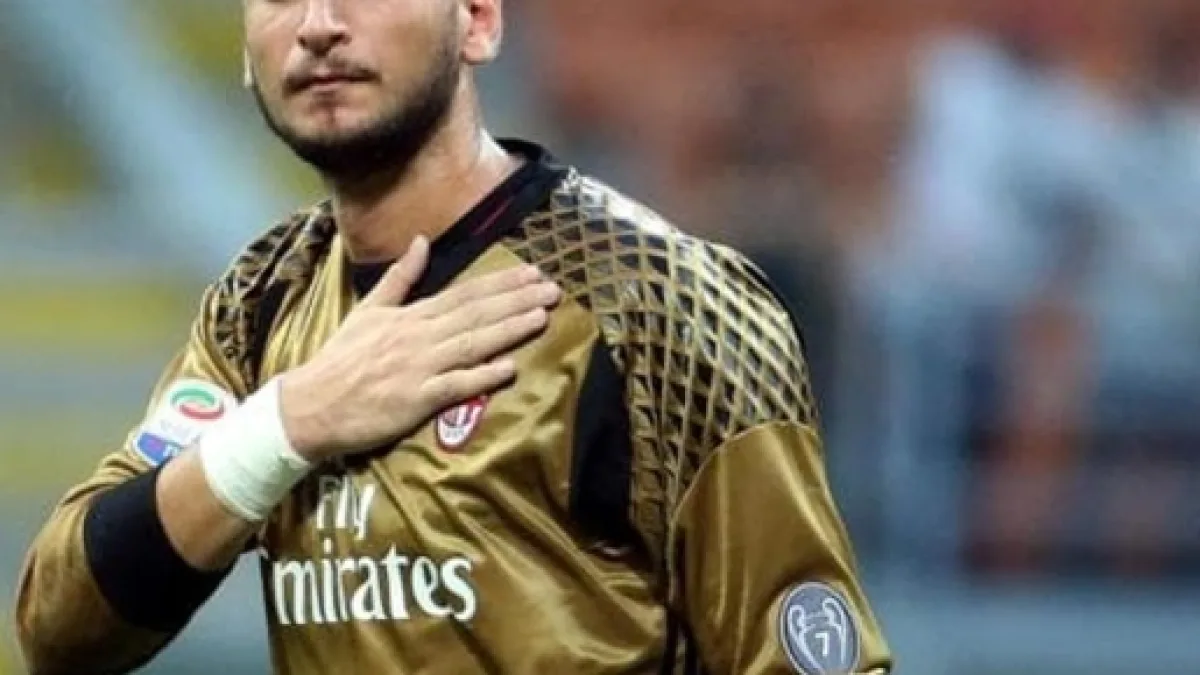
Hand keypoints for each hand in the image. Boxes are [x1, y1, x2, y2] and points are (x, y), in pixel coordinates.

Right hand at [278, 235, 559, 461]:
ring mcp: (419, 367)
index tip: (532, 273)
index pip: (464, 294)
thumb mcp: (368, 310)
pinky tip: (510, 368)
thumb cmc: (342, 359)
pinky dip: (482, 376)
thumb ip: (400, 278)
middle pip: (476, 314)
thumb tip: (422, 241)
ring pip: (472, 344)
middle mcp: (419, 336)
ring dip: (509, 330)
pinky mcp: (416, 399)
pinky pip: (455, 386)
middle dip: (517, 300)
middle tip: (553, 289)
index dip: (501, 284)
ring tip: (541, 317)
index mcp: (410, 316)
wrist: (311, 404)